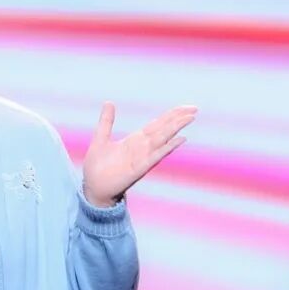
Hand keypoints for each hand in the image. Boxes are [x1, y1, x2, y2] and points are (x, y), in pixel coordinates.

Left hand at [82, 102, 196, 207]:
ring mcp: (142, 157)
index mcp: (135, 140)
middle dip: (178, 119)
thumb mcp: (101, 138)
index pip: (157, 124)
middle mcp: (142, 147)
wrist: (93, 188)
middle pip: (164, 129)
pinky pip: (155, 156)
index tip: (185, 108)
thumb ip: (107, 121)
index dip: (171, 115)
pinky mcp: (139, 168)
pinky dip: (167, 147)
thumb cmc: (97, 167)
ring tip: (189, 118)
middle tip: (195, 109)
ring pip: (163, 139)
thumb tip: (109, 102)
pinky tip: (180, 139)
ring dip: (175, 128)